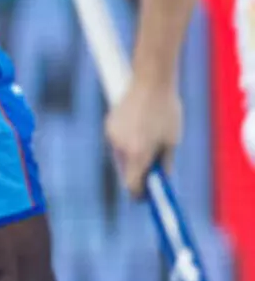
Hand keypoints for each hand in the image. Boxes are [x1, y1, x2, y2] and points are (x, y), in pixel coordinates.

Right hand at [105, 79, 182, 197]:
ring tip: (148, 144)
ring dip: (131, 158)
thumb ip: (165, 164)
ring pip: (120, 157)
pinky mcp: (109, 125)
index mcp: (138, 154)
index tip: (146, 197)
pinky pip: (116, 143)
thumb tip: (161, 179)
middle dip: (137, 174)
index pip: (132, 185)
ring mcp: (112, 135)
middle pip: (125, 172)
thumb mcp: (172, 141)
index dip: (139, 194)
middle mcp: (121, 147)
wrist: (151, 82)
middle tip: (152, 172)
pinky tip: (139, 131)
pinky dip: (126, 144)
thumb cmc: (167, 112)